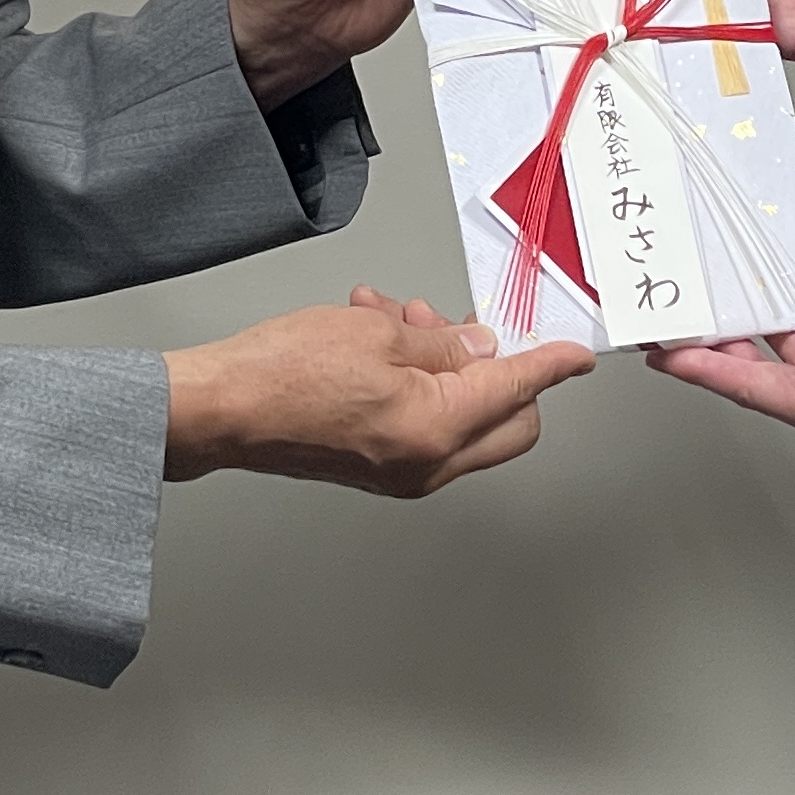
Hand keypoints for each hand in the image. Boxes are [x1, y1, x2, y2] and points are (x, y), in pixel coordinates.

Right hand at [164, 291, 596, 495]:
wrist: (220, 410)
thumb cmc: (282, 373)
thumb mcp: (378, 334)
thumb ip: (444, 345)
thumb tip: (482, 348)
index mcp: (436, 431)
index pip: (518, 391)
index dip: (551, 365)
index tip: (574, 354)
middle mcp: (426, 465)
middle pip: (508, 423)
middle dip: (501, 371)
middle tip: (469, 328)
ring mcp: (402, 473)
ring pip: (464, 421)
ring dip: (448, 368)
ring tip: (402, 320)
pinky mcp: (378, 470)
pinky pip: (425, 428)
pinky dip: (419, 386)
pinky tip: (381, 342)